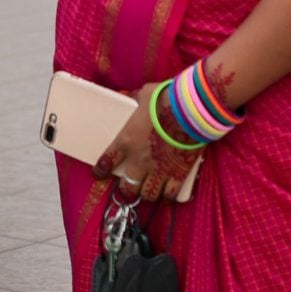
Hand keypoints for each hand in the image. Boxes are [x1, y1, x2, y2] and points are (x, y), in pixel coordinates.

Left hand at [93, 84, 200, 206]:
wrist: (191, 110)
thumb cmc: (166, 100)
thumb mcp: (144, 95)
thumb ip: (135, 99)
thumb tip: (131, 97)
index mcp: (126, 141)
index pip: (107, 161)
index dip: (101, 170)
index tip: (99, 173)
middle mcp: (139, 160)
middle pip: (127, 186)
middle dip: (126, 189)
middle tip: (128, 188)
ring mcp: (159, 169)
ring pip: (148, 194)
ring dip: (146, 194)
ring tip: (147, 192)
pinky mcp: (179, 173)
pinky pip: (170, 193)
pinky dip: (168, 196)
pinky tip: (167, 195)